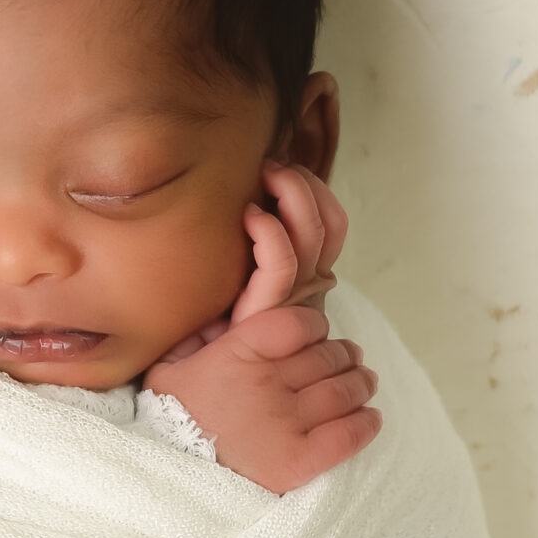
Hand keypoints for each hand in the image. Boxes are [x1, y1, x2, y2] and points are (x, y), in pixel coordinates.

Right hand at [152, 302, 380, 493]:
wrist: (168, 477)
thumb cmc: (171, 419)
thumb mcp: (170, 366)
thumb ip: (200, 335)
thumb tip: (227, 318)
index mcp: (237, 352)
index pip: (299, 323)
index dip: (316, 326)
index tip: (318, 334)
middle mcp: (264, 382)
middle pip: (328, 356)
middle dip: (345, 355)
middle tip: (349, 359)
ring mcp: (284, 422)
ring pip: (344, 391)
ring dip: (361, 384)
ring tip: (364, 383)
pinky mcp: (298, 460)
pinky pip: (348, 433)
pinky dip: (366, 424)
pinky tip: (370, 418)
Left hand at [153, 159, 350, 366]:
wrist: (204, 370)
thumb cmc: (217, 322)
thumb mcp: (243, 277)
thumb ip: (254, 245)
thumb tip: (245, 196)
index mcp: (309, 274)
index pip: (333, 222)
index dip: (315, 189)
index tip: (283, 169)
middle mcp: (309, 283)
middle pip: (328, 221)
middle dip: (303, 182)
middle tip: (271, 166)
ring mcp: (292, 296)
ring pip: (312, 231)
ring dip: (291, 191)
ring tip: (264, 175)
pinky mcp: (269, 309)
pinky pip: (281, 261)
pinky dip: (269, 230)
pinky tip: (249, 215)